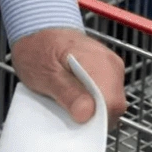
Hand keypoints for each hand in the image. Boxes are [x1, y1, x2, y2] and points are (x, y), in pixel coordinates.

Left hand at [11, 27, 126, 127]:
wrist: (38, 27)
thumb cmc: (38, 48)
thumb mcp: (45, 74)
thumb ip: (66, 92)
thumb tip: (86, 114)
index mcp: (99, 63)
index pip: (111, 103)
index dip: (96, 120)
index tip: (76, 124)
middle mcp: (111, 65)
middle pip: (113, 106)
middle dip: (93, 118)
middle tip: (67, 116)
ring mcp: (111, 69)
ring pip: (110, 103)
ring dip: (91, 111)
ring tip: (67, 106)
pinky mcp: (106, 73)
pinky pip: (104, 96)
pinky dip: (90, 103)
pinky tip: (73, 100)